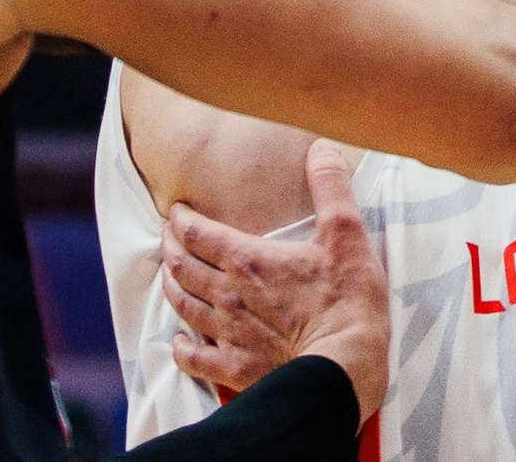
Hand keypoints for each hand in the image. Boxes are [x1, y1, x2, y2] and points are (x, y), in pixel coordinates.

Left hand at [161, 141, 387, 421]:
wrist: (345, 367)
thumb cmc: (347, 300)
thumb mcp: (346, 233)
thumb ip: (330, 186)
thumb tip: (322, 147)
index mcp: (248, 260)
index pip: (197, 233)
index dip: (181, 219)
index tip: (176, 210)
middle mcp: (228, 295)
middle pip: (182, 266)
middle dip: (170, 247)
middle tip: (168, 236)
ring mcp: (228, 334)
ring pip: (183, 305)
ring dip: (172, 286)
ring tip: (169, 274)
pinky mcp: (236, 368)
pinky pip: (194, 358)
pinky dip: (181, 347)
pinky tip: (179, 340)